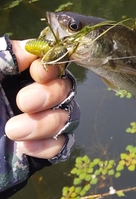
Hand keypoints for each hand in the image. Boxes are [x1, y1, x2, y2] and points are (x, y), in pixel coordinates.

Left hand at [5, 40, 72, 158]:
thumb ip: (3, 58)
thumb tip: (30, 49)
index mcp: (20, 74)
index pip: (52, 62)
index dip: (52, 66)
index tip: (37, 73)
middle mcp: (38, 95)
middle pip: (65, 88)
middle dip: (50, 94)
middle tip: (22, 102)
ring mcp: (42, 123)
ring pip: (66, 117)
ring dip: (44, 123)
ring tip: (12, 131)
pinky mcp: (42, 148)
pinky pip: (60, 145)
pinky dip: (46, 146)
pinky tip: (23, 147)